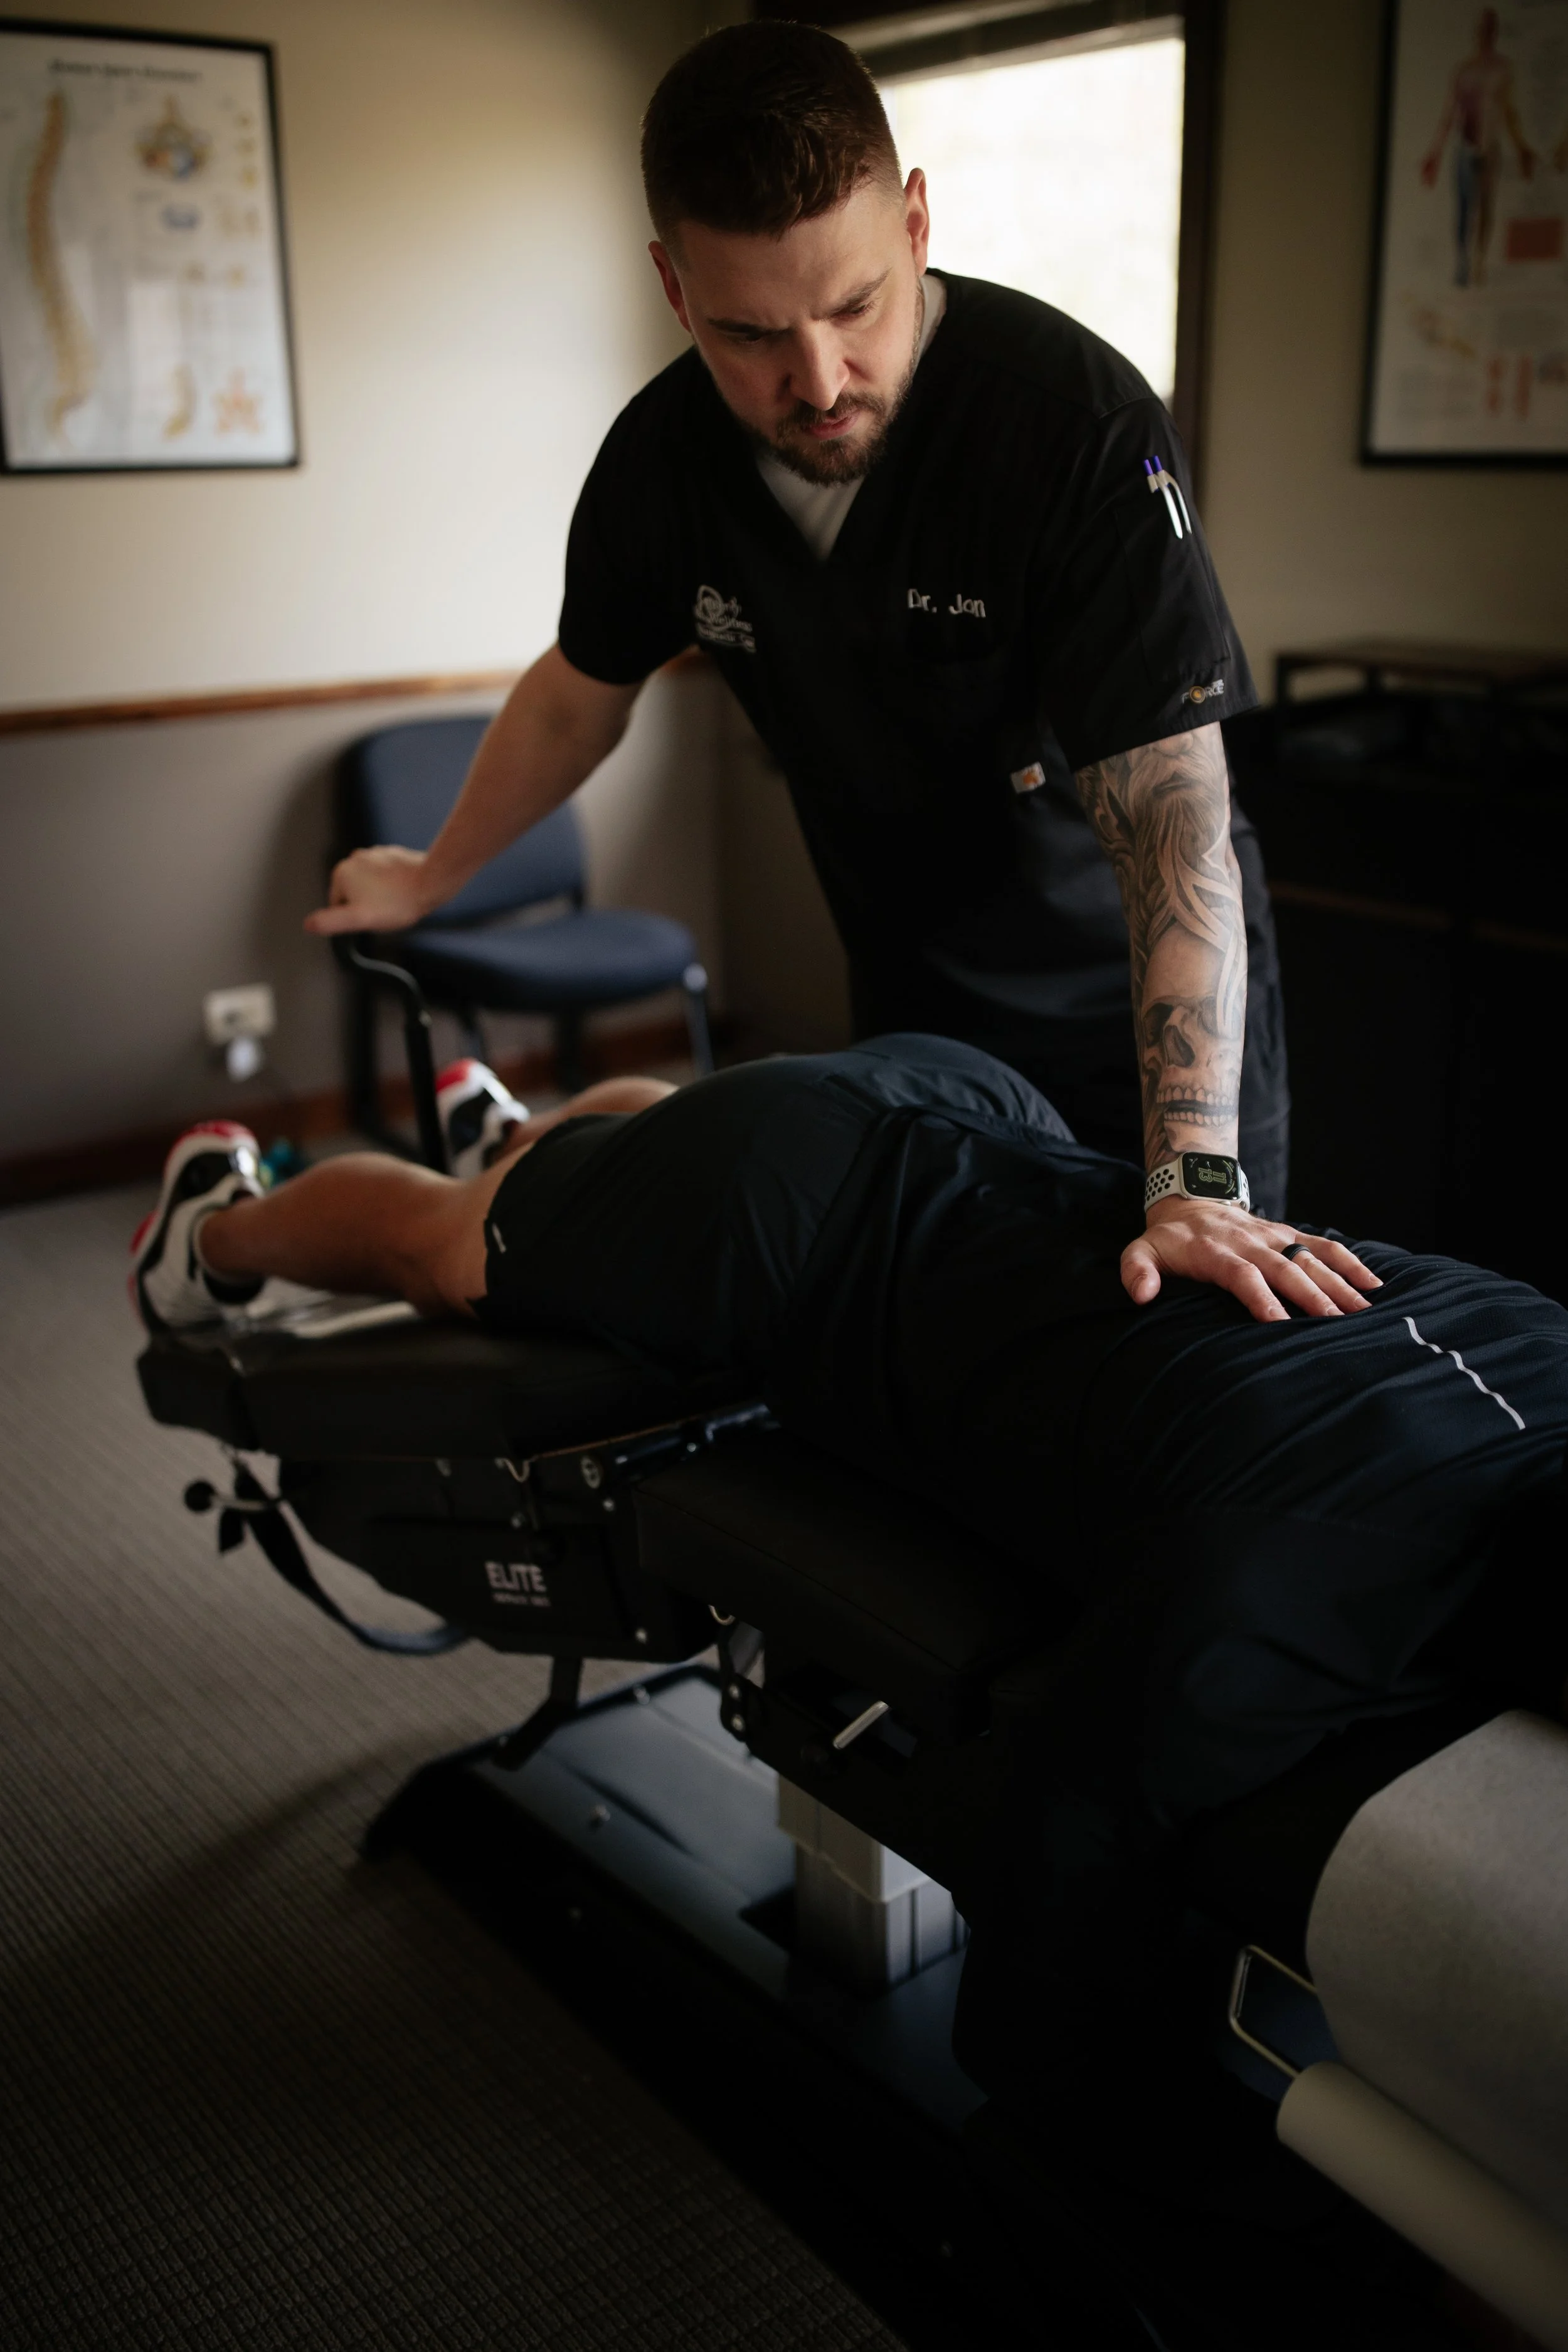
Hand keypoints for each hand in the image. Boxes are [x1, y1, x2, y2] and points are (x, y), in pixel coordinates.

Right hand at [305, 845, 433, 936]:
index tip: (372, 916)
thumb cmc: (396, 903)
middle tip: (385, 910)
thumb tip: (308, 924)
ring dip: (380, 894)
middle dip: (366, 904)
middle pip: (355, 893)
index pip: (339, 904)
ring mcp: (374, 853)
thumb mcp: (358, 919)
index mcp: (341, 873)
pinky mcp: (392, 854)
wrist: (429, 883)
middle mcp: (354, 858)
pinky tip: (403, 891)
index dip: (354, 916)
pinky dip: (392, 884)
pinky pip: (386, 875)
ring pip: (371, 884)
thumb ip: (331, 922)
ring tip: (395, 901)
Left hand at [1121, 1199, 1381, 1324]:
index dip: (1261, 1298)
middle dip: (1311, 1296)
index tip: (1280, 1324)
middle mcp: (1251, 1242)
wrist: (1190, 1200)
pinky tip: (1374, 1284)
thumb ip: (1137, 1271)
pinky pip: (1324, 1245)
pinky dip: (1350, 1261)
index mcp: (1216, 1252)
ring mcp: (1275, 1237)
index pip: (1242, 1275)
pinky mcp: (1290, 1234)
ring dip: (1338, 1282)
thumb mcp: (1140, 1250)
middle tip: (1335, 1323)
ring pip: (1311, 1259)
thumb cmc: (1168, 1239)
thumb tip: (1141, 1295)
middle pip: (1285, 1269)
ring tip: (1363, 1309)